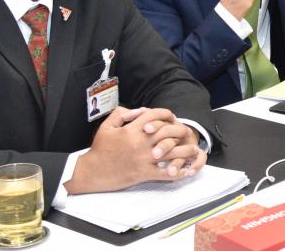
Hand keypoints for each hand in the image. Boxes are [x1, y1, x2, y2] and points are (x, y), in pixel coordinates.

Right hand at [65, 107, 199, 193]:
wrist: (92, 171)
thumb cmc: (99, 148)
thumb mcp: (107, 125)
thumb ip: (123, 113)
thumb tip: (140, 110)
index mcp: (133, 129)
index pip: (155, 115)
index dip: (166, 114)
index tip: (172, 117)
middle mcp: (141, 142)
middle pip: (168, 132)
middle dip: (180, 130)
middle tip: (186, 132)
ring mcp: (143, 159)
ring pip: (171, 153)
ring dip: (185, 151)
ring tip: (193, 150)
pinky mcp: (143, 173)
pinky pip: (165, 173)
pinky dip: (177, 172)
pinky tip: (185, 171)